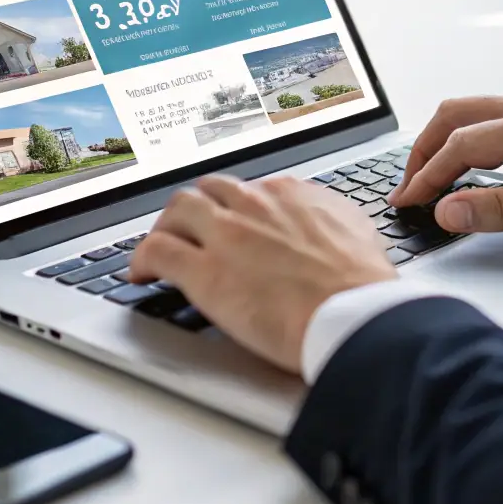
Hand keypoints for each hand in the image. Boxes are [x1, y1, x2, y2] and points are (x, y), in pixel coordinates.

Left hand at [128, 174, 396, 374]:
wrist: (354, 313)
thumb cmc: (362, 284)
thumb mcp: (354, 230)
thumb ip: (328, 218)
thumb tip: (325, 222)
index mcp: (291, 194)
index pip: (249, 189)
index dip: (235, 209)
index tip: (232, 223)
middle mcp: (254, 204)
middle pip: (208, 191)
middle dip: (196, 210)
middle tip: (190, 231)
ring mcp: (226, 233)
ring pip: (178, 209)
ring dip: (167, 227)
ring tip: (162, 247)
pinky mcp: (204, 271)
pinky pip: (157, 250)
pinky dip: (142, 259)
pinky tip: (140, 273)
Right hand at [391, 95, 502, 238]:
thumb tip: (449, 210)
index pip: (461, 146)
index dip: (427, 176)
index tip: (407, 201)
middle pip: (460, 113)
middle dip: (425, 147)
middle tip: (407, 184)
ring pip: (480, 112)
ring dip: (448, 139)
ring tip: (431, 173)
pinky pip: (502, 119)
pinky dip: (474, 138)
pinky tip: (477, 162)